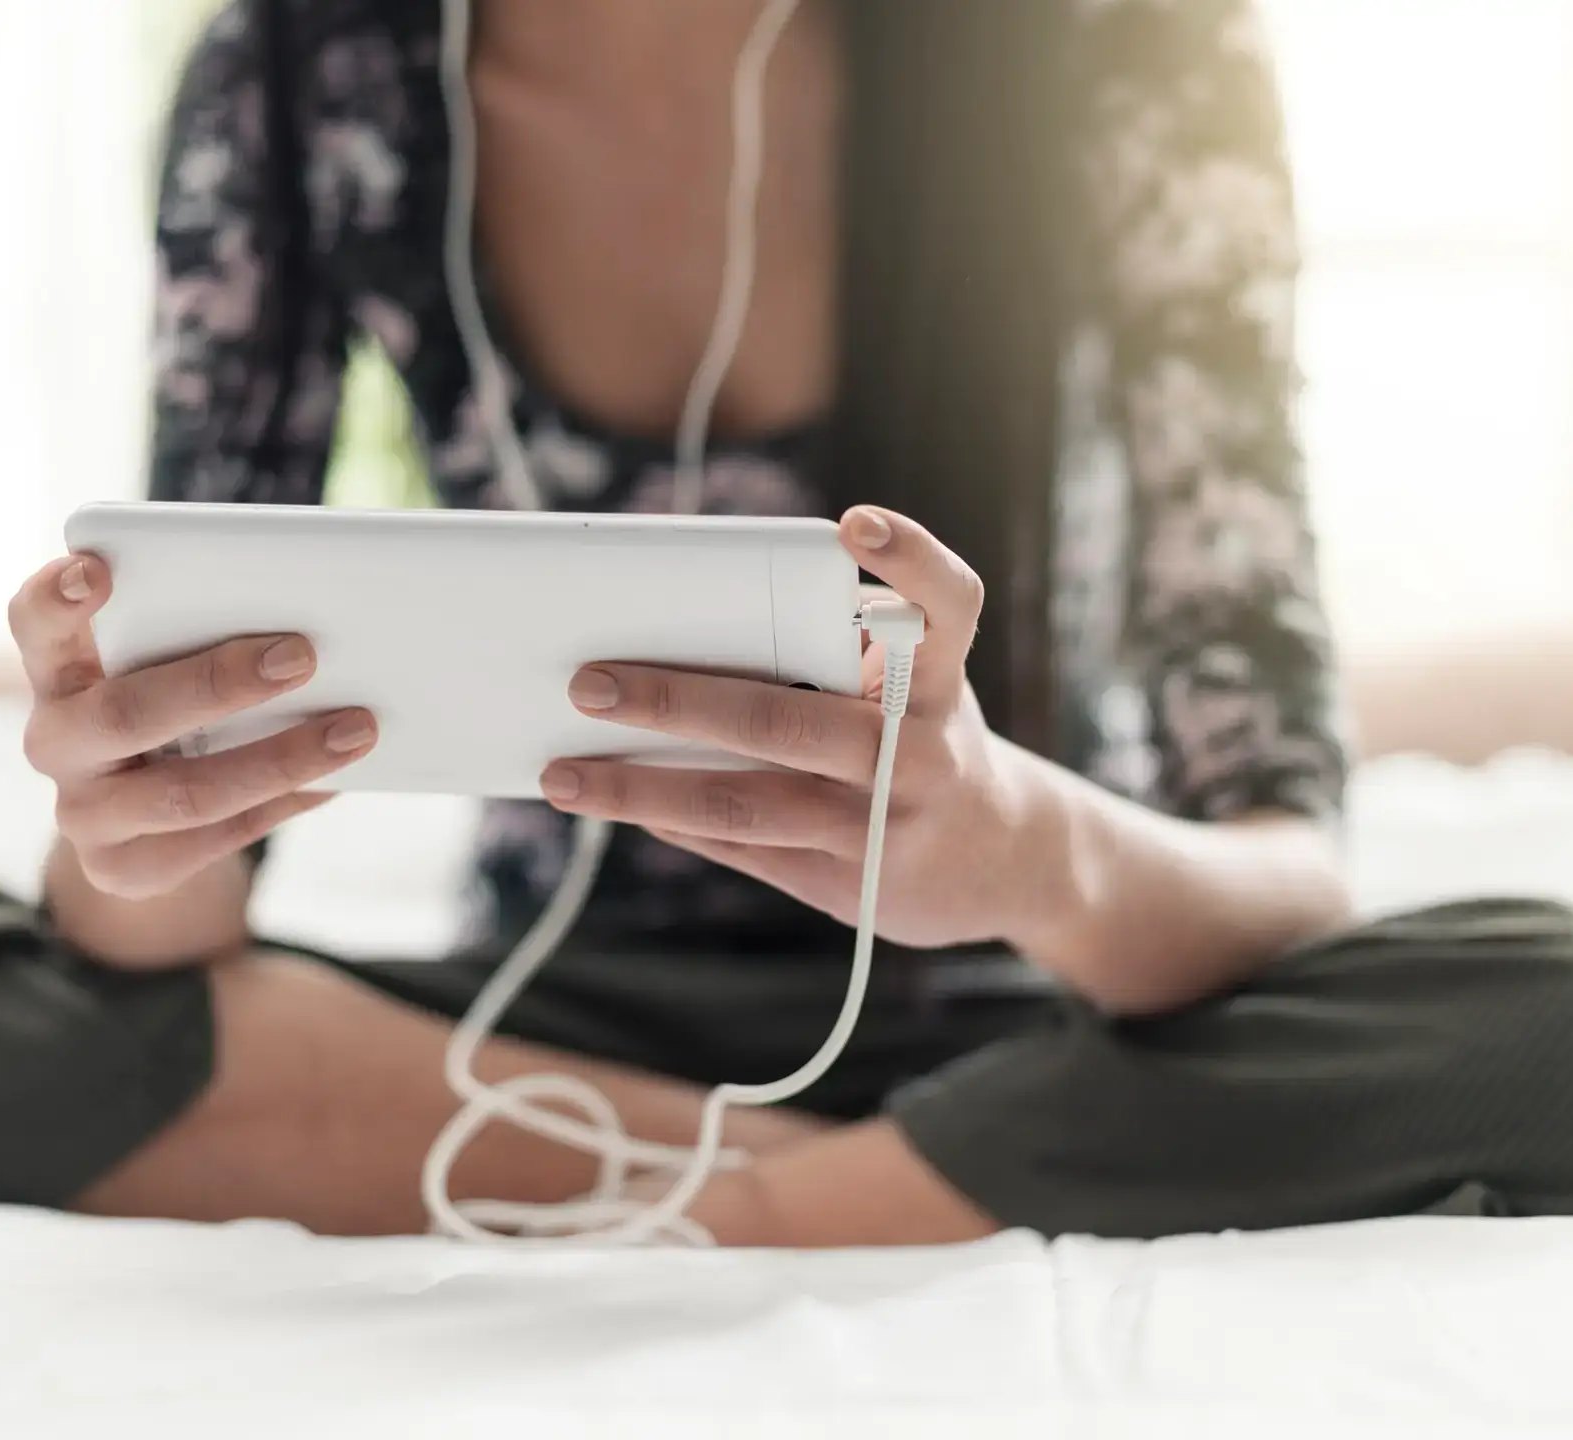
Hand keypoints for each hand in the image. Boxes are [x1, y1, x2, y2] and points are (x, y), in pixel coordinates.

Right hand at [10, 553, 377, 899]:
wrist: (140, 818)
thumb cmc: (171, 706)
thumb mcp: (167, 666)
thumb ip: (202, 637)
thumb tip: (318, 619)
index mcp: (58, 672)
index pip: (37, 625)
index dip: (57, 598)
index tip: (96, 569)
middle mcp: (56, 741)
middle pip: (128, 712)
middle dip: (219, 683)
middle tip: (302, 654)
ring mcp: (83, 813)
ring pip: (186, 793)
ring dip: (281, 759)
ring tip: (355, 729)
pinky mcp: (123, 869)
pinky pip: (217, 838)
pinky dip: (284, 803)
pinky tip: (335, 779)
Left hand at [538, 507, 1052, 949]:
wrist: (1007, 861)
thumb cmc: (925, 740)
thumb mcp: (913, 687)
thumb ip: (837, 655)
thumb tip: (683, 633)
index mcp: (939, 677)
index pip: (945, 604)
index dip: (909, 559)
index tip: (852, 524)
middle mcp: (922, 749)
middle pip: (789, 719)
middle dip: (677, 699)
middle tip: (588, 681)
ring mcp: (888, 823)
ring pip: (746, 803)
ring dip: (643, 790)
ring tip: (566, 774)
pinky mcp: (857, 882)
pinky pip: (746, 848)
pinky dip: (676, 822)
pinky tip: (622, 805)